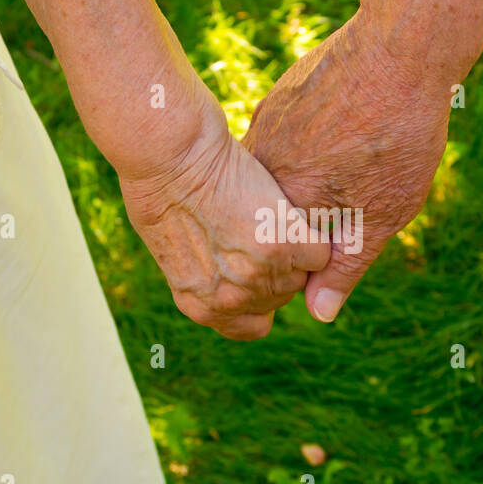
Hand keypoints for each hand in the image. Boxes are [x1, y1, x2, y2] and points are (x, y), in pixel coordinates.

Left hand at [121, 90, 330, 339]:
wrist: (171, 157)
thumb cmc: (163, 191)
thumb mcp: (174, 251)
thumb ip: (206, 277)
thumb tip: (231, 276)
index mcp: (202, 307)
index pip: (253, 326)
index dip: (260, 298)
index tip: (256, 269)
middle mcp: (231, 300)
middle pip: (282, 295)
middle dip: (277, 264)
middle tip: (257, 226)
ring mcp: (260, 275)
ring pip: (303, 273)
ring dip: (295, 246)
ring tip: (266, 214)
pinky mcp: (285, 244)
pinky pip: (319, 252)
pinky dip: (311, 231)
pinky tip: (285, 208)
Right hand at [242, 13, 450, 322]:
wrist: (400, 48)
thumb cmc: (398, 136)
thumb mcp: (384, 212)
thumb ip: (346, 264)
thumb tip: (317, 312)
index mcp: (286, 203)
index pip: (279, 258)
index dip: (306, 265)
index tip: (335, 254)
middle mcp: (262, 168)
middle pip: (272, 217)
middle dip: (306, 224)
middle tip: (352, 202)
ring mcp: (265, 128)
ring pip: (273, 178)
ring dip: (302, 186)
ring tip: (349, 171)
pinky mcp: (276, 101)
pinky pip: (278, 142)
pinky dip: (302, 151)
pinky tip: (339, 139)